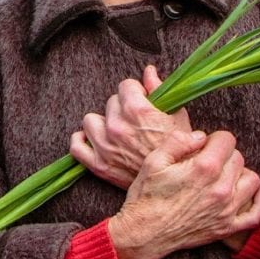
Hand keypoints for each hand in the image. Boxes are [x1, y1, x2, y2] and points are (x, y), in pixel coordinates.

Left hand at [69, 66, 191, 187]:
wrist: (179, 187)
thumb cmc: (182, 152)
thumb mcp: (178, 117)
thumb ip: (159, 90)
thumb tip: (149, 71)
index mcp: (137, 111)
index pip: (126, 85)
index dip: (136, 92)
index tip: (142, 99)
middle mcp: (117, 126)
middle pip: (111, 102)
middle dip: (122, 107)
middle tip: (135, 120)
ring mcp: (105, 145)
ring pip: (91, 120)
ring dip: (102, 122)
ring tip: (116, 130)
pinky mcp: (98, 165)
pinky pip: (77, 146)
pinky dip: (82, 141)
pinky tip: (94, 139)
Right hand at [106, 129, 259, 258]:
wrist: (144, 233)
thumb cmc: (146, 196)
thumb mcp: (154, 160)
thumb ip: (178, 140)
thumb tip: (200, 136)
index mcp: (203, 168)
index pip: (226, 140)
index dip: (214, 138)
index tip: (204, 145)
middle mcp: (220, 188)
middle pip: (238, 158)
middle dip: (224, 154)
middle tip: (208, 160)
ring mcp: (226, 209)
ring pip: (251, 180)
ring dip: (239, 174)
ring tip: (223, 176)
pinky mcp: (227, 227)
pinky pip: (256, 213)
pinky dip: (258, 201)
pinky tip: (251, 193)